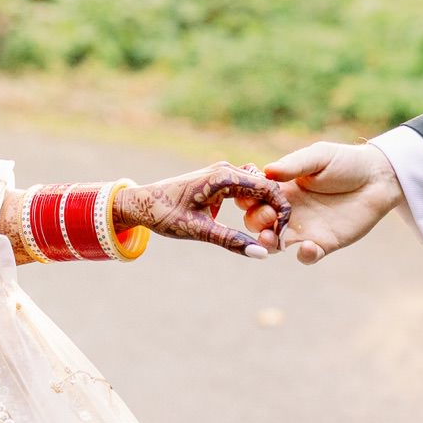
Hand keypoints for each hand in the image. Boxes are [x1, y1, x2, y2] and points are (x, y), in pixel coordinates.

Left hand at [113, 161, 289, 258]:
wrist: (140, 203)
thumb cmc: (165, 215)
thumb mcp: (199, 231)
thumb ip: (231, 241)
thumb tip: (262, 253)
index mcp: (224, 177)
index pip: (268, 189)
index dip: (281, 212)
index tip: (282, 236)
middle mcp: (226, 169)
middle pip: (266, 186)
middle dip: (275, 211)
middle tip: (276, 239)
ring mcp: (222, 173)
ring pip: (257, 186)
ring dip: (264, 207)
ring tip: (266, 232)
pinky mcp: (218, 180)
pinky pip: (245, 188)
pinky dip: (254, 203)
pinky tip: (253, 223)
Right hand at [242, 142, 402, 263]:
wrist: (378, 177)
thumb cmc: (346, 161)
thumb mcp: (319, 156)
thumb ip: (294, 165)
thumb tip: (266, 171)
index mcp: (284, 188)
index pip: (255, 198)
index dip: (247, 199)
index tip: (248, 197)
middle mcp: (290, 210)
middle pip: (259, 222)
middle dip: (256, 221)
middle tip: (267, 216)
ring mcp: (306, 228)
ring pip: (277, 243)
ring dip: (269, 243)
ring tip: (271, 239)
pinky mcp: (325, 243)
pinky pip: (308, 255)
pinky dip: (304, 255)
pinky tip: (308, 246)